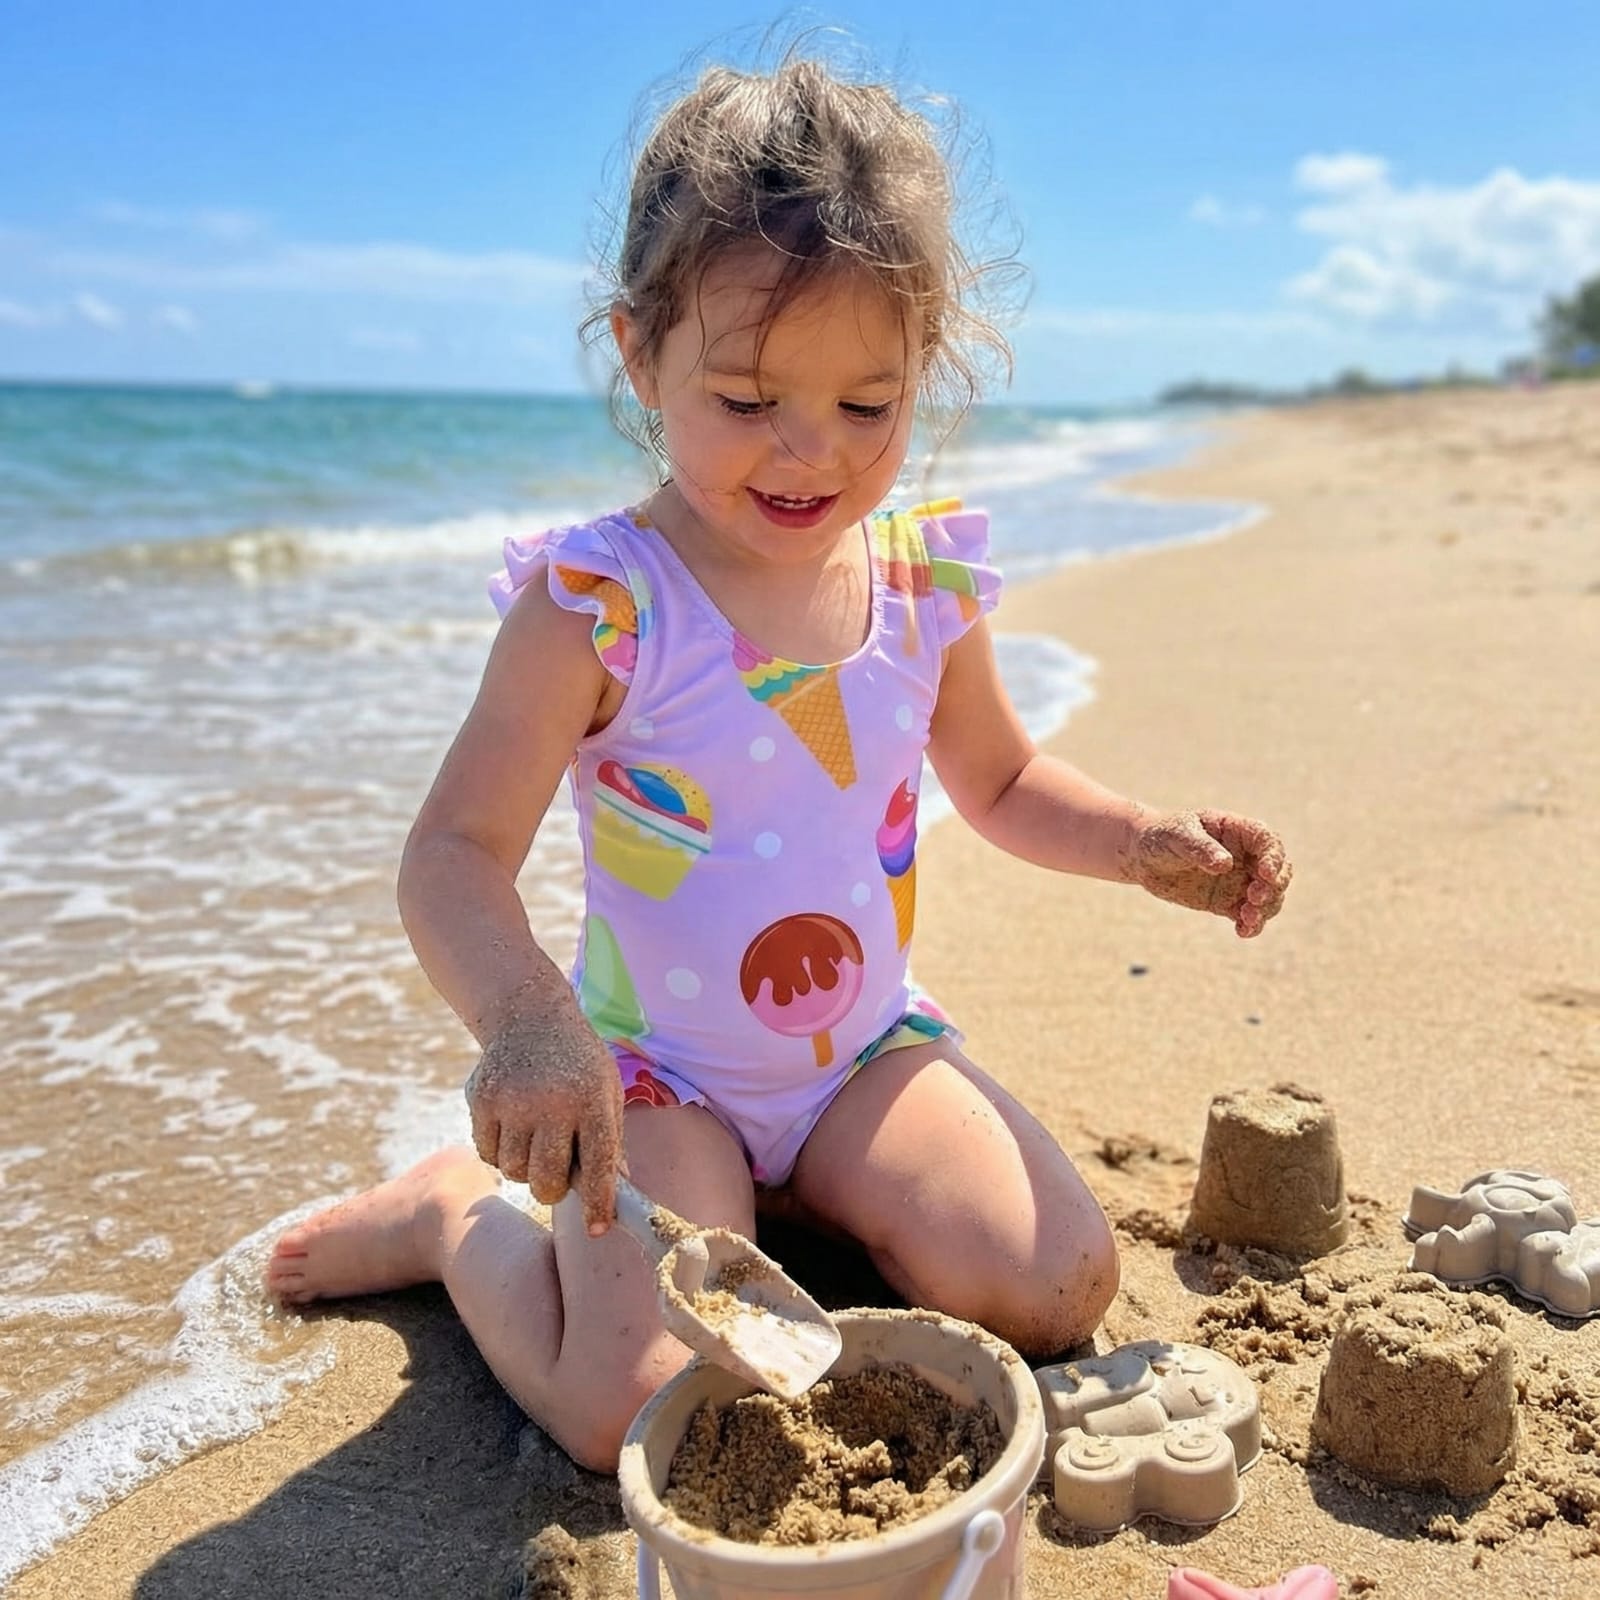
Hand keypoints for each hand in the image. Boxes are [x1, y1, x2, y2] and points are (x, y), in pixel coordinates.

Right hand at [464, 1007, 623, 1233]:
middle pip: (546, 1181)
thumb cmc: (578, 1063)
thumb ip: (611, 1140)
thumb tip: (618, 1188)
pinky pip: (488, 1154)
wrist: (530, 1016)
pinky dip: (500, 1152)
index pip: (598, 1166)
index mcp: (592, 1100)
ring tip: (536, 1139)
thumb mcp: (606, 1091)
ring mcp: (512, 1101)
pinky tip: (513, 1126)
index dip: (598, 1204)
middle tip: (557, 1178)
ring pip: (514, 1172)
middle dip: (553, 1190)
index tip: (598, 1229)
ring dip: (525, 1168)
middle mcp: (552, 1102)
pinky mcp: (481, 1099)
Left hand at [1123, 808, 1291, 937]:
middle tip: (1255, 897)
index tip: (1266, 873)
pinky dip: (1251, 925)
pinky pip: (1248, 916)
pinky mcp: (1228, 902)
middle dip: (1274, 886)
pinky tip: (1242, 931)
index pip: (1268, 841)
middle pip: (1278, 871)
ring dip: (1266, 909)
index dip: (1274, 857)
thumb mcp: (1178, 836)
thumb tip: (1226, 864)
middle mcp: (1245, 856)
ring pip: (1269, 897)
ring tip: (1247, 918)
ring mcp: (1239, 880)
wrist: (1143, 857)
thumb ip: (1201, 848)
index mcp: (1238, 831)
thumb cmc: (1162, 837)